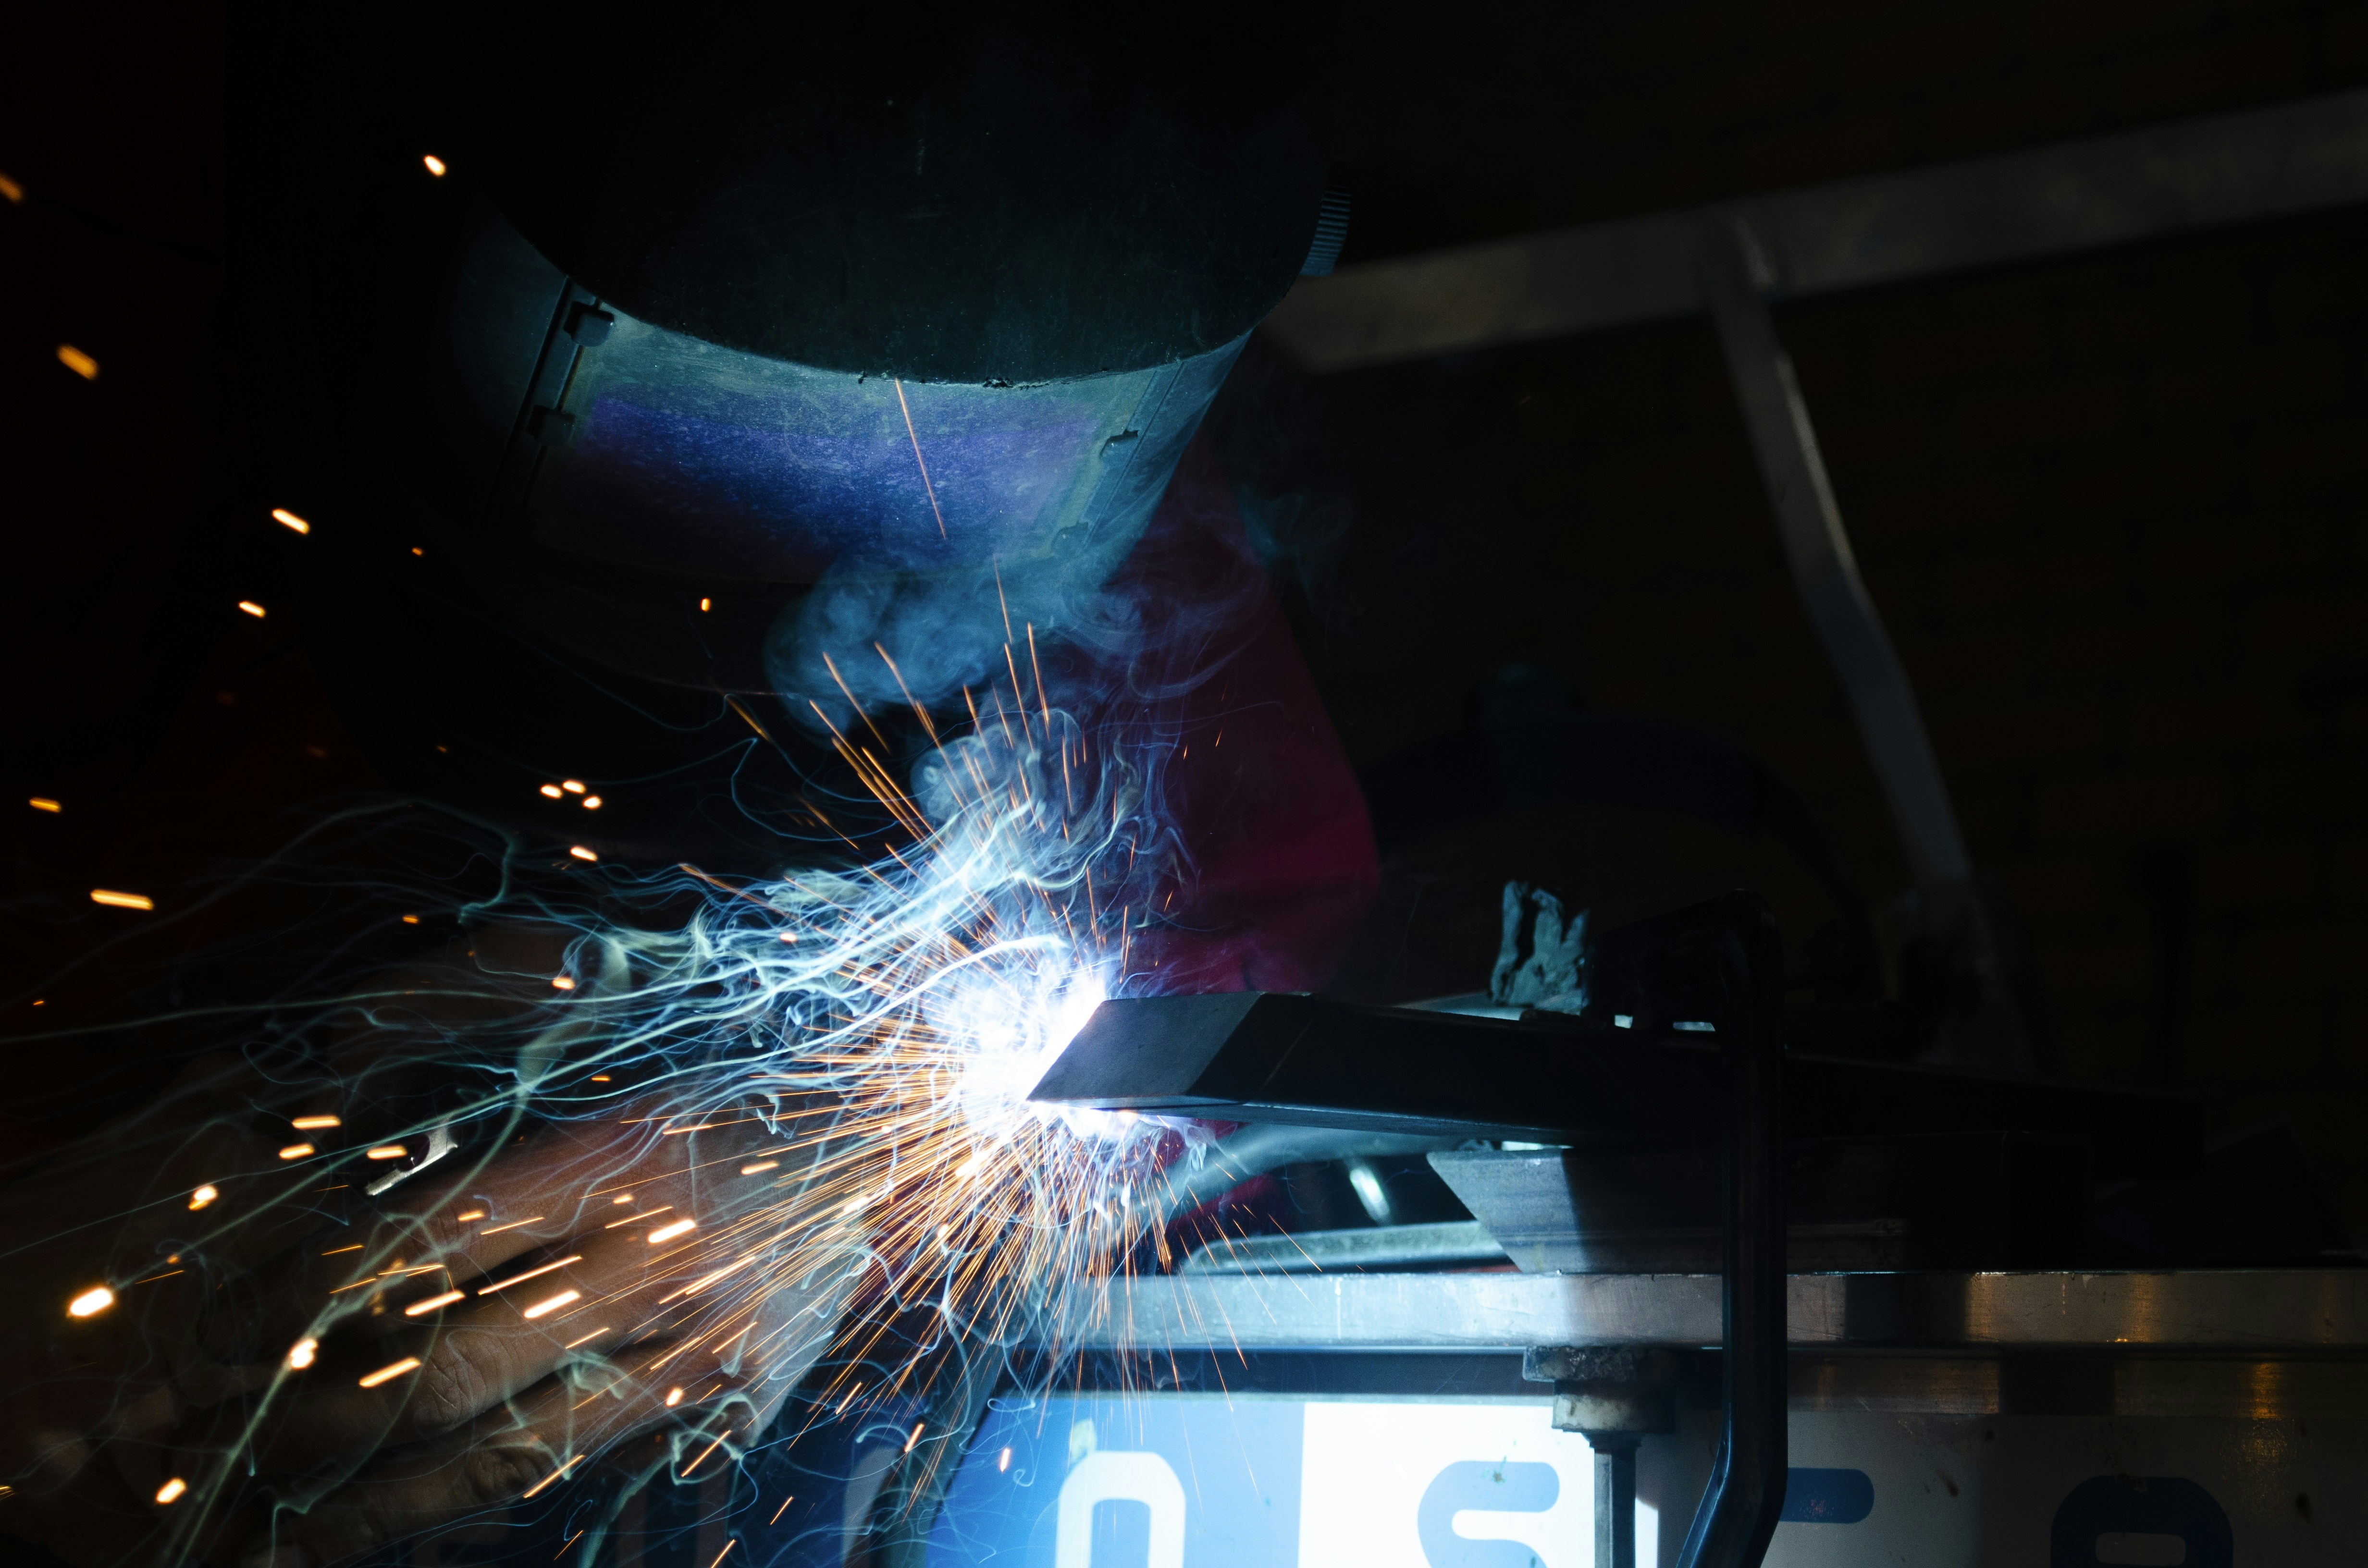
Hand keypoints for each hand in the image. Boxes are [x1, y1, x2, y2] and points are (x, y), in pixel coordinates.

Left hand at [0, 938, 858, 1567]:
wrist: (905, 1124)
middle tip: (240, 1433)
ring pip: (516, 1449)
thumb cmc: (738, 1075)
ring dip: (390, 1495)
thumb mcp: (619, 1060)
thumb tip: (344, 1121)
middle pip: (455, 1366)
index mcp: (618, 1155)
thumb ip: (499, 1101)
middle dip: (326, 1415)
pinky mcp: (735, 1396)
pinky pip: (589, 1468)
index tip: (232, 1324)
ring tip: (299, 1519)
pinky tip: (420, 1513)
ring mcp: (703, 1342)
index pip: (428, 1240)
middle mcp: (657, 1255)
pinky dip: (492, 1496)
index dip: (312, 1294)